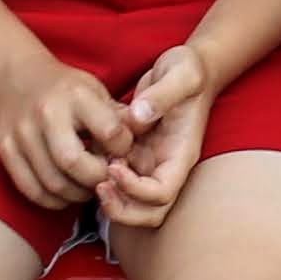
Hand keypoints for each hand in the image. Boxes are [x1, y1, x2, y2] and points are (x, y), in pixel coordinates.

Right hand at [0, 49, 129, 210]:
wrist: (15, 76)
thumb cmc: (66, 88)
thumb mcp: (96, 90)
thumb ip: (119, 119)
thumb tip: (141, 155)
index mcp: (76, 96)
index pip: (109, 132)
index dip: (122, 149)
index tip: (122, 151)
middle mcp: (47, 114)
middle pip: (75, 164)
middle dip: (98, 179)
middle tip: (106, 178)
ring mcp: (22, 134)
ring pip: (53, 183)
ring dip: (77, 194)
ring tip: (88, 187)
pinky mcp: (6, 150)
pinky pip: (31, 190)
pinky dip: (53, 200)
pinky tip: (65, 192)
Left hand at [97, 45, 213, 230]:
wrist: (185, 66)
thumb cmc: (189, 69)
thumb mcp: (182, 72)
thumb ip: (162, 95)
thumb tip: (137, 118)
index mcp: (181, 153)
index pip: (162, 194)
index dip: (136, 190)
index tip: (115, 166)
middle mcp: (166, 165)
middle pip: (150, 213)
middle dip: (123, 209)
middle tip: (99, 186)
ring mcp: (150, 162)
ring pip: (133, 204)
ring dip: (111, 200)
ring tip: (92, 175)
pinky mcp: (135, 154)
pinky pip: (118, 181)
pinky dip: (103, 178)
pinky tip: (90, 156)